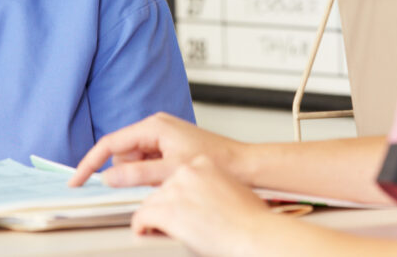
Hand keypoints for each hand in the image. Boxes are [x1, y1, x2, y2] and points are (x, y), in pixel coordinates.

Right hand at [68, 112, 245, 187]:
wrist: (242, 164)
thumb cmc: (215, 160)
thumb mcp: (170, 171)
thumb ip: (136, 174)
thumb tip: (108, 177)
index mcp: (153, 126)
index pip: (110, 143)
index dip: (90, 163)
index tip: (76, 180)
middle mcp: (156, 128)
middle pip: (122, 154)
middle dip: (126, 173)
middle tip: (148, 184)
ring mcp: (164, 138)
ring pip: (135, 162)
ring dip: (141, 176)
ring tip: (164, 181)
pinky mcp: (171, 148)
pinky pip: (148, 164)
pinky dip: (151, 176)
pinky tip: (167, 182)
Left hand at [130, 154, 271, 255]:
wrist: (254, 232)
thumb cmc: (250, 217)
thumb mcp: (231, 188)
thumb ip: (212, 186)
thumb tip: (201, 199)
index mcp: (203, 163)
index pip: (177, 175)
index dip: (176, 194)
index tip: (178, 205)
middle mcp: (187, 172)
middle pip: (162, 189)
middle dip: (165, 206)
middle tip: (174, 222)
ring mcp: (176, 190)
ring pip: (150, 202)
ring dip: (155, 217)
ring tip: (163, 230)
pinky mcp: (168, 211)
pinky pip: (141, 217)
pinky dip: (142, 227)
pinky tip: (146, 232)